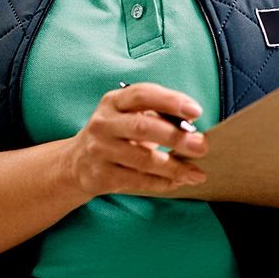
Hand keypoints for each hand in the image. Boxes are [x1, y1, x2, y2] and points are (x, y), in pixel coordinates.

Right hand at [60, 83, 208, 195]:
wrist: (77, 162)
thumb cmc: (116, 135)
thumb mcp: (129, 117)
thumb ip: (157, 116)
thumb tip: (191, 128)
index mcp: (113, 102)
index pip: (142, 95)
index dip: (170, 101)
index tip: (196, 111)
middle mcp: (103, 123)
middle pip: (142, 127)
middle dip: (176, 137)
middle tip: (201, 146)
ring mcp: (99, 149)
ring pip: (142, 159)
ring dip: (174, 167)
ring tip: (196, 173)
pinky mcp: (100, 175)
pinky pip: (137, 180)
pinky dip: (161, 183)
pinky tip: (177, 183)